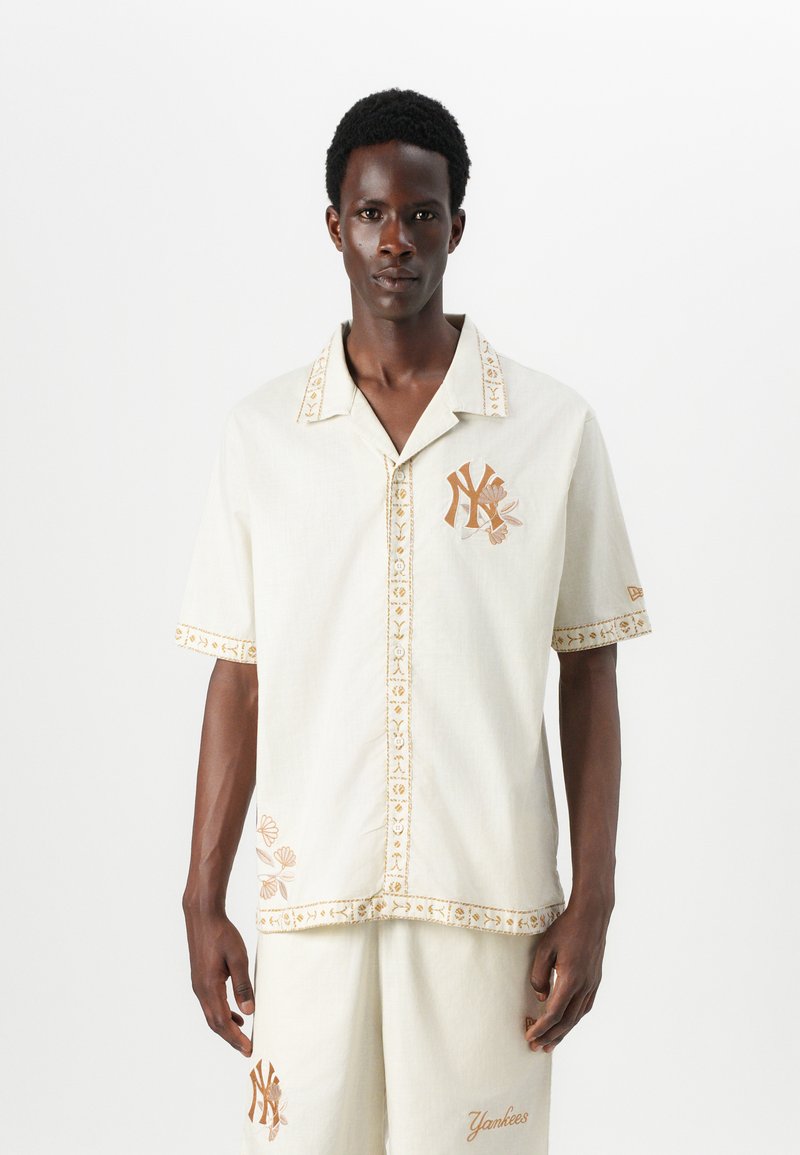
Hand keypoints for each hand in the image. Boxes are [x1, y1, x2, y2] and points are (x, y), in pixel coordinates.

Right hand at [184, 907, 255, 1055]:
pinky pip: (210, 1004)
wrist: (203, 916)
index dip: (236, 1038)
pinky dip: (222, 1013)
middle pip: (215, 1023)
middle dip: (231, 1038)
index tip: (249, 1049)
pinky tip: (235, 1012)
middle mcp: (200, 990)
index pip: (223, 1021)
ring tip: (243, 1036)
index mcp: (209, 987)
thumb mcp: (238, 958)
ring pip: (211, 1015)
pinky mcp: (200, 979)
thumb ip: (242, 985)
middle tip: (247, 1049)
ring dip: (226, 1027)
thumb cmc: (222, 934)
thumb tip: (249, 1011)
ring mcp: (198, 985)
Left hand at [524, 901, 608, 1052]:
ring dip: (563, 1032)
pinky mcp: (596, 979)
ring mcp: (593, 983)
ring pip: (577, 1017)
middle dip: (551, 1037)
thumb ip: (539, 975)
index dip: (541, 1028)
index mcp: (571, 979)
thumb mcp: (544, 947)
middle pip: (567, 1021)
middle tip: (536, 1049)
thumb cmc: (566, 928)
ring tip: (550, 1044)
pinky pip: (585, 1007)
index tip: (529, 1037)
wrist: (592, 915)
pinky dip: (574, 1020)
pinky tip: (567, 1024)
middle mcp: (585, 985)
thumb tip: (541, 998)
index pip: (555, 1013)